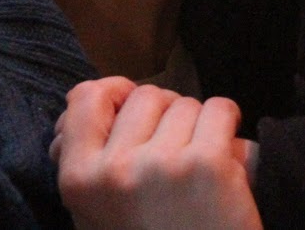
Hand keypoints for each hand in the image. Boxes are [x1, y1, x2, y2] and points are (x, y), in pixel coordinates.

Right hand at [53, 80, 260, 229]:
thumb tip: (75, 106)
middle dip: (164, 115)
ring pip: (185, 103)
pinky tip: (226, 157)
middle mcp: (115, 170)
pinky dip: (229, 125)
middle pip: (146, 96)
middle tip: (174, 155)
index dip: (114, 93)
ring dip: (198, 125)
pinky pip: (220, 109)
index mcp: (78, 181)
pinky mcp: (207, 163)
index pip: (86, 97)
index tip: (132, 107)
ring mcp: (161, 165)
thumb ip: (83, 160)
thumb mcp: (96, 212)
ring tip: (198, 168)